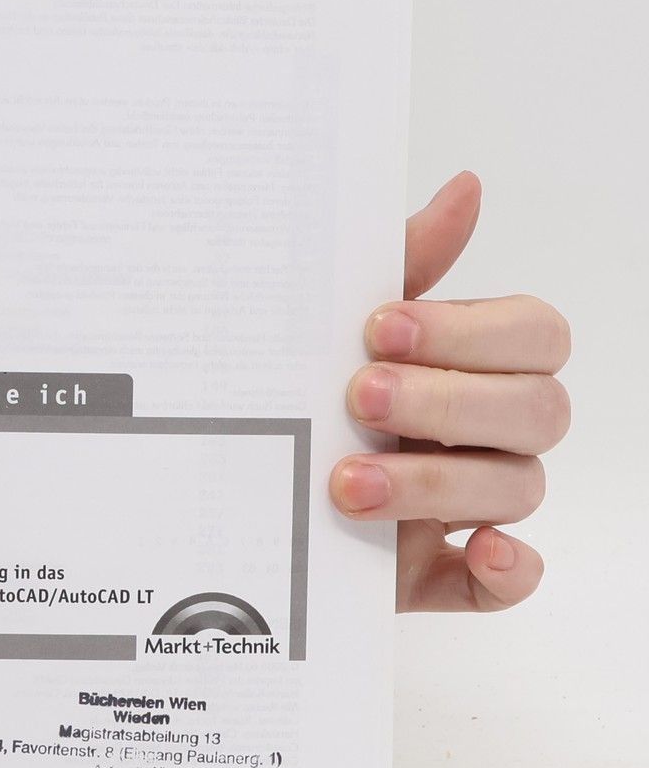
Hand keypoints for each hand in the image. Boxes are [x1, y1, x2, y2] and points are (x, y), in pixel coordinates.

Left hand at [331, 173, 569, 611]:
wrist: (228, 490)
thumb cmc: (302, 394)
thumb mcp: (332, 327)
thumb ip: (404, 263)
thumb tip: (465, 186)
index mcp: (473, 362)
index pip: (534, 335)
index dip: (471, 331)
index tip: (380, 328)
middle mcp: (488, 432)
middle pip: (539, 410)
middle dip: (449, 401)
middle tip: (359, 397)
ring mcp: (473, 506)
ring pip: (518, 489)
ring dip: (440, 483)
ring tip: (347, 483)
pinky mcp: (447, 573)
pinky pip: (512, 581)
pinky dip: (508, 570)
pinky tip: (475, 550)